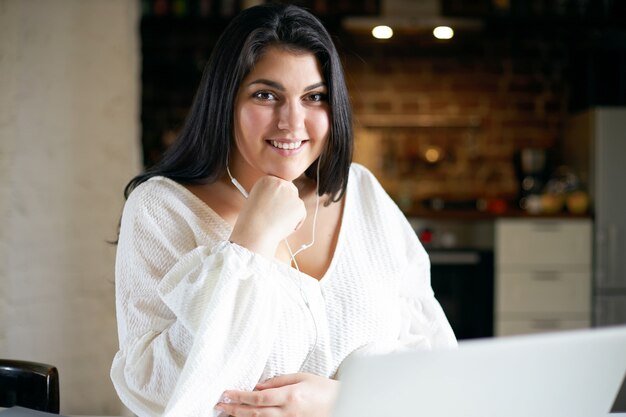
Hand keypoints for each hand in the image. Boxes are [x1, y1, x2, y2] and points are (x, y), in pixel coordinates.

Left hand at [215, 373, 338, 416]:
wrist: (342, 404)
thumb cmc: (323, 388)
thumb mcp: (302, 377)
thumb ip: (278, 381)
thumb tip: (257, 386)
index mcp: (291, 396)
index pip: (259, 398)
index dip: (240, 396)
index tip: (226, 393)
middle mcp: (288, 413)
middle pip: (255, 413)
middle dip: (234, 409)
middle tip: (219, 405)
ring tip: (227, 413)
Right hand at [229, 176, 305, 257]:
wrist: (255, 231)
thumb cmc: (252, 221)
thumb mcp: (257, 201)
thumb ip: (270, 195)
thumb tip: (282, 200)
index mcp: (267, 180)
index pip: (280, 186)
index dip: (278, 197)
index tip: (274, 206)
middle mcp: (280, 182)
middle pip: (291, 191)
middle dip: (288, 203)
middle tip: (280, 216)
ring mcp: (291, 193)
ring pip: (296, 205)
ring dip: (290, 215)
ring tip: (276, 223)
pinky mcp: (299, 204)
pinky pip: (301, 215)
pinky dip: (295, 224)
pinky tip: (282, 227)